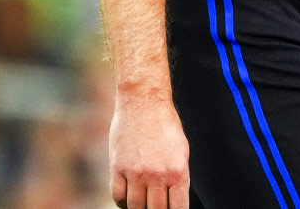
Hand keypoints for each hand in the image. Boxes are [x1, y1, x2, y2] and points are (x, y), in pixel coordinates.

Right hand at [109, 94, 190, 208]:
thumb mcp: (181, 150)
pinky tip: (128, 199)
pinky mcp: (118, 167)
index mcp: (178, 171)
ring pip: (135, 207)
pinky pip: (118, 196)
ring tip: (142, 204)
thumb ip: (177, 176)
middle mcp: (157, 174)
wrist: (144, 101)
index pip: (177, 208)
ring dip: (139, 208)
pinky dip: (123, 202)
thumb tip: (173, 199)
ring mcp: (136, 172)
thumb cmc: (165, 124)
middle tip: (155, 207)